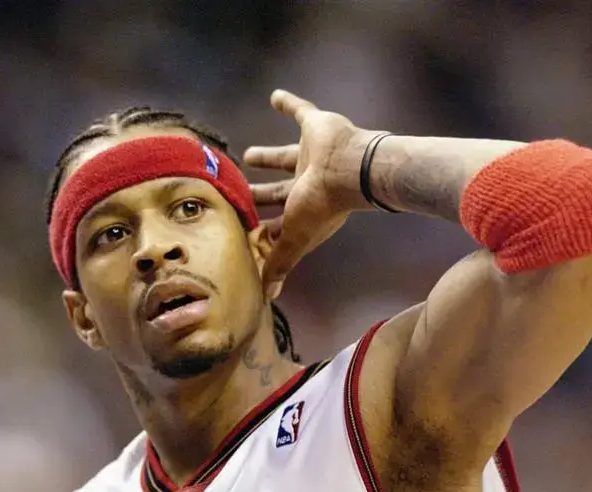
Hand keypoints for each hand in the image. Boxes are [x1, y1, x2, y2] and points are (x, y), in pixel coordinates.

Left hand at [244, 89, 373, 295]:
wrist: (352, 169)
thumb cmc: (323, 206)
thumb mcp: (294, 238)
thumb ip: (280, 262)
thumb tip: (267, 296)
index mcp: (304, 210)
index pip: (279, 223)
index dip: (264, 229)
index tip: (246, 231)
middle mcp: (308, 184)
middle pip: (279, 192)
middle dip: (260, 195)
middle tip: (240, 193)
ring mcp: (313, 156)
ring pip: (285, 157)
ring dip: (267, 157)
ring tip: (247, 155)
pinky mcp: (316, 127)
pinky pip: (301, 112)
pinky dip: (289, 104)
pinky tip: (275, 96)